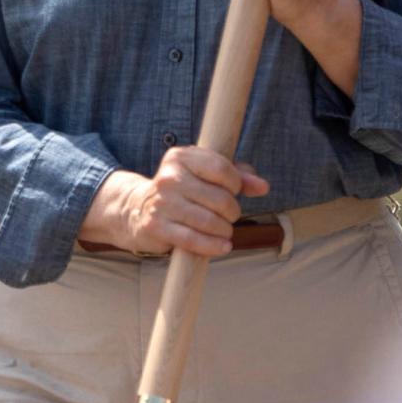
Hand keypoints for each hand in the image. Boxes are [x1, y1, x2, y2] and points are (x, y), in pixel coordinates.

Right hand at [80, 148, 269, 256]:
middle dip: (232, 211)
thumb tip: (263, 186)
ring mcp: (162, 202)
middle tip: (228, 216)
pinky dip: (213, 246)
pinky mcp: (157, 226)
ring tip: (224, 231)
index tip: (233, 191)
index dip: (236, 184)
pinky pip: (193, 240)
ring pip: (209, 221)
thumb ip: (237, 175)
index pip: (222, 169)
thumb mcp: (205, 174)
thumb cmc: (182, 190)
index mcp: (181, 157)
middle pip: (219, 199)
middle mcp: (169, 176)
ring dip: (224, 231)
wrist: (138, 209)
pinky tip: (222, 246)